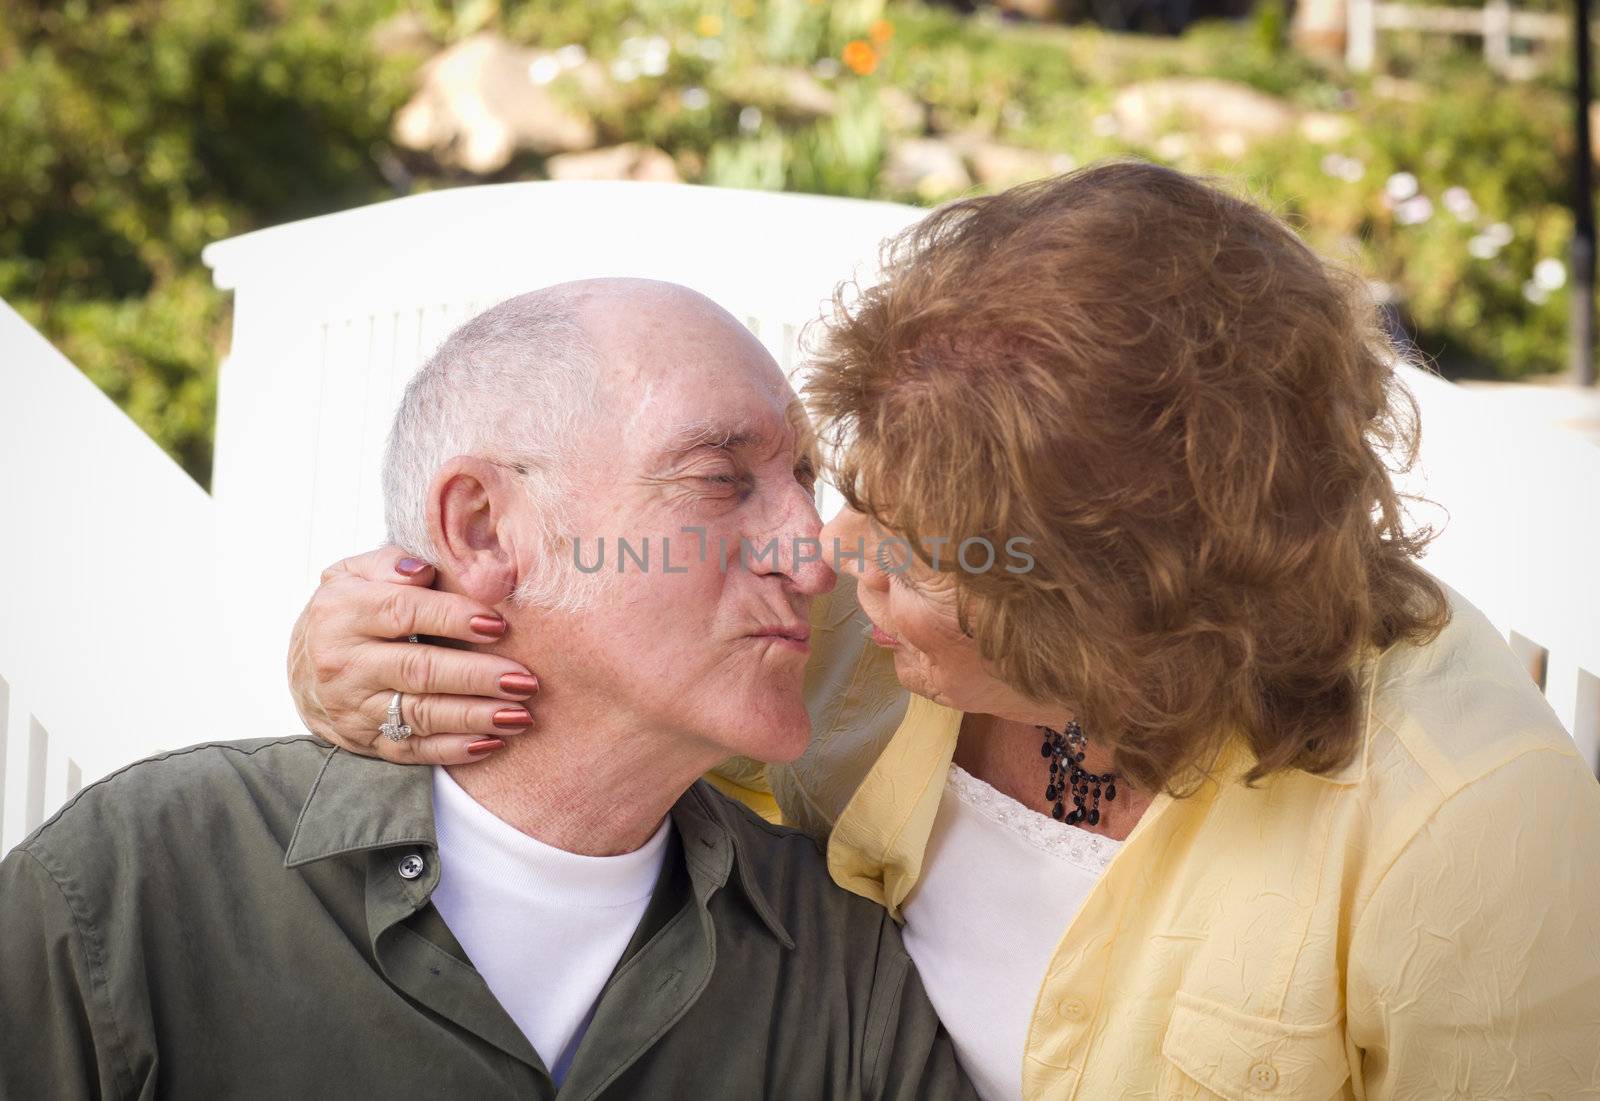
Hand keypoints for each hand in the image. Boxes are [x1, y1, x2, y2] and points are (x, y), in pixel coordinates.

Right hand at [288, 546, 539, 764]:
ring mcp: (354, 708)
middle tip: (524, 679)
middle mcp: (345, 663)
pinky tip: (493, 742)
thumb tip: (424, 569)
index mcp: (343, 613)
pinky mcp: (365, 741)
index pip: (404, 612)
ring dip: (475, 716)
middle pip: (419, 670)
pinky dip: (454, 750)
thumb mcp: (354, 575)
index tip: (498, 624)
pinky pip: (413, 750)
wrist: (301, 671)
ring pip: (420, 715)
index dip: (453, 617)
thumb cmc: (349, 611)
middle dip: (476, 676)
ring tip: (521, 714)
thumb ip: (389, 564)